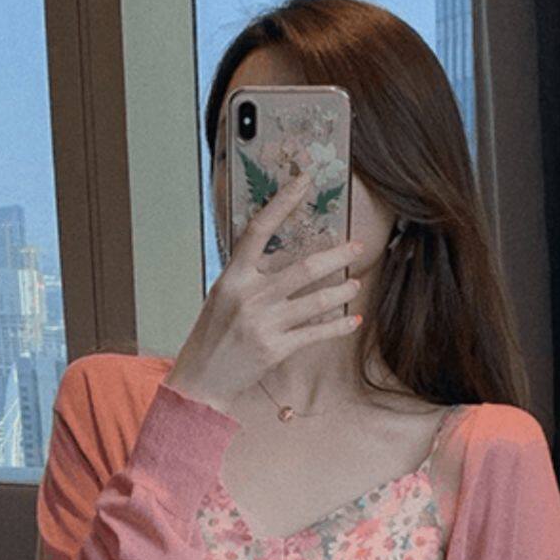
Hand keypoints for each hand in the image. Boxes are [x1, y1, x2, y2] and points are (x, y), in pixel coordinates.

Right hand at [164, 169, 363, 415]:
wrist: (202, 377)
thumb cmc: (214, 333)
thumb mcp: (224, 295)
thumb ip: (250, 275)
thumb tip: (284, 255)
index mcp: (233, 276)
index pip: (258, 229)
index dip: (281, 202)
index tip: (303, 182)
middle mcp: (249, 296)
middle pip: (303, 268)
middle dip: (336, 256)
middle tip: (356, 247)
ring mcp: (264, 323)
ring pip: (316, 301)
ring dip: (341, 290)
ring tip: (355, 284)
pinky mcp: (276, 348)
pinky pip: (316, 333)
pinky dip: (338, 326)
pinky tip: (352, 320)